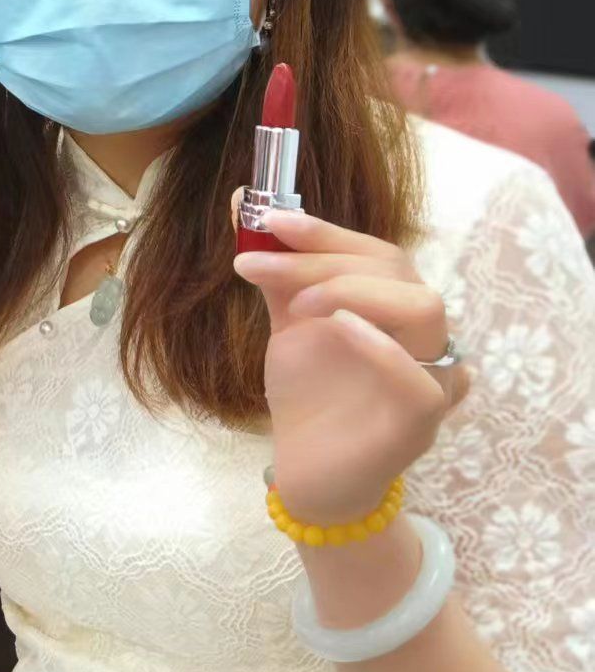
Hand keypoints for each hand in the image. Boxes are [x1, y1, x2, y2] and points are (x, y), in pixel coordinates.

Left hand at [235, 206, 469, 527]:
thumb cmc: (310, 392)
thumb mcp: (288, 322)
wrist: (307, 468)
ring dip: (354, 290)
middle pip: (394, 270)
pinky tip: (339, 328)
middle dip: (320, 258)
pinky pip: (423, 381)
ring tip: (297, 303)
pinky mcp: (421, 423)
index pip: (375, 251)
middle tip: (256, 262)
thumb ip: (276, 269)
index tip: (267, 217)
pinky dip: (383, 348)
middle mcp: (422, 335)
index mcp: (394, 306)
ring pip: (425, 309)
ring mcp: (430, 378)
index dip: (324, 230)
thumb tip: (241, 202)